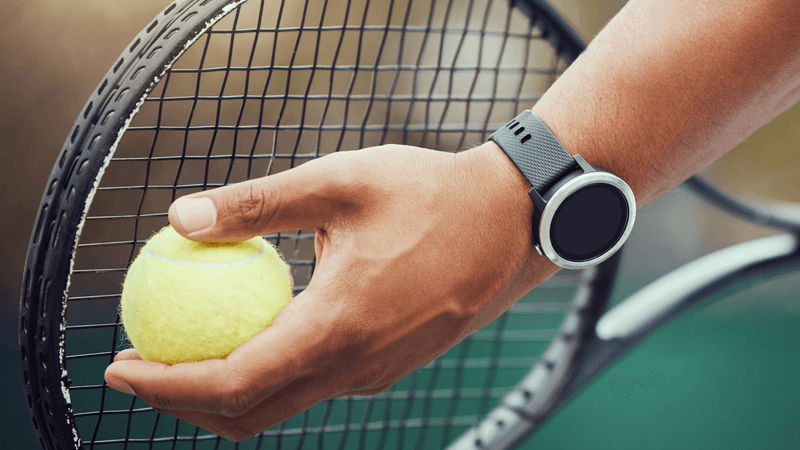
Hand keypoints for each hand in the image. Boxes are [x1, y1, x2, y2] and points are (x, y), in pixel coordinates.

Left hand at [104, 142, 558, 440]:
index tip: (121, 365)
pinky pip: (315, 384)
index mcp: (338, 328)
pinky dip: (270, 373)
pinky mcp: (388, 365)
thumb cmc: (432, 195)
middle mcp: (356, 367)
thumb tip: (179, 218)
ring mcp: (376, 373)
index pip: (232, 384)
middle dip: (183, 402)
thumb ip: (257, 204)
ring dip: (226, 390)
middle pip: (250, 414)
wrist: (513, 224)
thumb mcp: (339, 182)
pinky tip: (258, 329)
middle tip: (142, 363)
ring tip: (188, 347)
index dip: (166, 385)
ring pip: (283, 404)